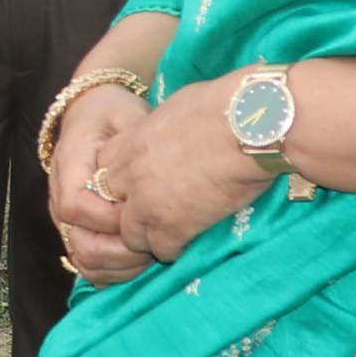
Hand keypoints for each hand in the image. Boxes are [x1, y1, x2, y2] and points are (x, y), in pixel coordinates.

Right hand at [46, 86, 156, 281]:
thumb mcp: (127, 117)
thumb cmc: (114, 114)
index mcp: (68, 166)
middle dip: (121, 252)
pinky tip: (139, 261)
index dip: (110, 218)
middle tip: (156, 244)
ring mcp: (65, 218)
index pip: (76, 207)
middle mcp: (59, 196)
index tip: (143, 212)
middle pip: (79, 243)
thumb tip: (143, 186)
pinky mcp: (76, 229)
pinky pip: (89, 263)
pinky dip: (115, 271)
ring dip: (120, 266)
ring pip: (83, 260)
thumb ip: (133, 148)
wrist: (92, 112)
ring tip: (151, 254)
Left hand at [87, 80, 269, 268]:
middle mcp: (132, 175)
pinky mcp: (174, 227)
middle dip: (130, 211)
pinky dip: (176, 249)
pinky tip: (191, 241)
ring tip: (173, 232)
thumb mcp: (177, 107)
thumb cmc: (223, 106)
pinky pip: (163, 250)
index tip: (142, 183)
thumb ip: (162, 129)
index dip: (123, 179)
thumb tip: (171, 129)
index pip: (105, 168)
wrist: (250, 125)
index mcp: (132, 142)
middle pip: (111, 205)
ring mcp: (148, 204)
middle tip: (157, 211)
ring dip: (150, 236)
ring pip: (131, 235)